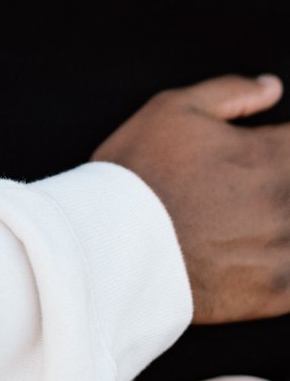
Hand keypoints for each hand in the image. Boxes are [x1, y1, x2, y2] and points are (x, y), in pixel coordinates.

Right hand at [92, 74, 289, 321]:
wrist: (108, 248)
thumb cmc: (138, 173)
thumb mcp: (172, 111)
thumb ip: (231, 93)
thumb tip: (272, 86)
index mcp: (271, 154)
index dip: (283, 147)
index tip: (268, 155)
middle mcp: (286, 201)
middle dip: (281, 184)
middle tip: (248, 190)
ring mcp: (284, 251)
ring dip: (284, 223)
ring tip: (250, 219)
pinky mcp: (276, 294)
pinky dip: (287, 266)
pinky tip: (266, 255)